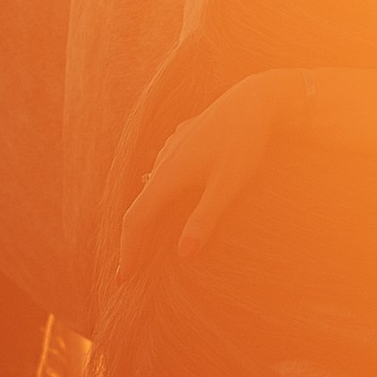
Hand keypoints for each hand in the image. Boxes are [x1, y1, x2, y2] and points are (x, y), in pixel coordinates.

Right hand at [116, 73, 295, 279]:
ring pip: (149, 191)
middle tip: (129, 271)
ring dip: (145, 219)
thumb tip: (184, 254)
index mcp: (168, 175)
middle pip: (138, 208)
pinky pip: (160, 177)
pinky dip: (157, 198)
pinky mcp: (180, 144)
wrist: (253, 99)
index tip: (123, 277)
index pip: (136, 220)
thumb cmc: (244, 141)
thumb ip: (205, 218)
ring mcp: (169, 151)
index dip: (128, 251)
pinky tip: (164, 205)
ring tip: (145, 244)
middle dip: (133, 241)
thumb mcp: (228, 183)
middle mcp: (162, 163)